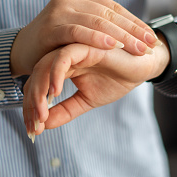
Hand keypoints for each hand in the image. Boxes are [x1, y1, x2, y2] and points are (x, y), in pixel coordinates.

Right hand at [10, 0, 158, 76]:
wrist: (21, 51)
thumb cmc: (55, 43)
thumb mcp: (80, 30)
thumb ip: (100, 26)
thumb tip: (134, 31)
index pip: (115, 8)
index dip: (135, 22)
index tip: (153, 38)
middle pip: (109, 14)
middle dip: (133, 31)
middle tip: (151, 45)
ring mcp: (60, 9)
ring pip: (97, 22)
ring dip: (121, 36)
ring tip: (139, 48)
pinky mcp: (51, 25)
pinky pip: (78, 31)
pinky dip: (96, 38)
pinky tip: (112, 46)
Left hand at [22, 41, 169, 141]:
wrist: (144, 68)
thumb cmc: (117, 79)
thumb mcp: (87, 100)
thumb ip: (65, 110)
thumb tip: (43, 126)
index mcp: (62, 66)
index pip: (38, 84)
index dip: (32, 107)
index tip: (32, 130)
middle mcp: (64, 55)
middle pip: (36, 74)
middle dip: (32, 102)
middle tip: (34, 125)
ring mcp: (73, 48)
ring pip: (45, 65)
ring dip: (40, 90)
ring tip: (41, 113)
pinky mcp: (86, 45)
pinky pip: (64, 56)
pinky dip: (55, 72)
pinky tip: (55, 91)